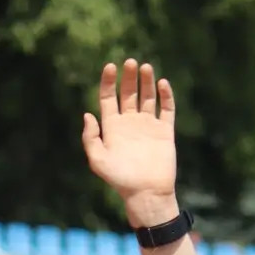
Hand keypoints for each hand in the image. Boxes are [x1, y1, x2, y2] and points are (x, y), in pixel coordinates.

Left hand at [81, 59, 178, 227]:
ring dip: (146, 81)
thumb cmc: (120, 179)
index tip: (110, 66)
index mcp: (112, 127)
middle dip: (128, 77)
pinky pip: (167, 108)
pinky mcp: (165, 131)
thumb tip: (87, 114)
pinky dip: (166, 95)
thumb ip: (90, 138)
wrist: (146, 193)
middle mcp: (130, 123)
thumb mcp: (98, 160)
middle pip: (128, 93)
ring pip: (147, 96)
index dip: (108, 81)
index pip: (109, 98)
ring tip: (145, 67)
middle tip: (130, 62)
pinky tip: (162, 84)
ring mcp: (148, 125)